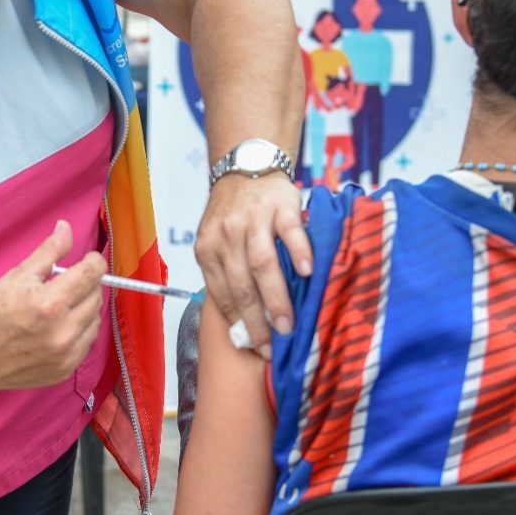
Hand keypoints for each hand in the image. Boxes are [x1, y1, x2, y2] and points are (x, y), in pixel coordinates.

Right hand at [0, 220, 104, 390]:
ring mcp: (65, 355)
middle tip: (66, 283)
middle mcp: (62, 331)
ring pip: (95, 320)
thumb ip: (48, 252)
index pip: (92, 274)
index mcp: (50, 303)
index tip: (87, 260)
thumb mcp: (16, 276)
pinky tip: (60, 327)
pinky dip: (80, 330)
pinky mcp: (65, 370)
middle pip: (96, 296)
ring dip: (85, 308)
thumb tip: (67, 227)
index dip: (93, 261)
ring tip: (61, 306)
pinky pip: (87, 342)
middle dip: (85, 284)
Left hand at [194, 174, 311, 357]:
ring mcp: (253, 219)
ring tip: (288, 325)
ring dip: (276, 298)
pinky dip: (298, 253)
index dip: (238, 324)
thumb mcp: (218, 241)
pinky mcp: (280, 205)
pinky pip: (290, 232)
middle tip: (272, 348)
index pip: (222, 294)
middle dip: (257, 322)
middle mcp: (226, 234)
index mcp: (208, 248)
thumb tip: (243, 326)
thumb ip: (227, 274)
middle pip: (241, 285)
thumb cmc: (234, 214)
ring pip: (262, 264)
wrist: (246, 165)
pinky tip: (307, 273)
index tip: (254, 348)